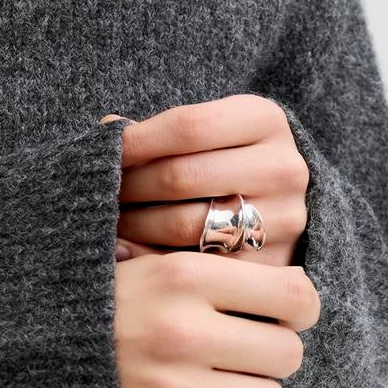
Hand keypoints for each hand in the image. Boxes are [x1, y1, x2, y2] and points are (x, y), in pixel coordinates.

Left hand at [99, 94, 310, 270]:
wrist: (287, 202)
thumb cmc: (228, 157)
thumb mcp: (210, 129)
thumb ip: (162, 130)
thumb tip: (108, 128)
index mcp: (264, 120)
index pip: (187, 125)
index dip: (136, 140)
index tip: (105, 151)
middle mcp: (283, 168)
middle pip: (182, 176)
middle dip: (129, 186)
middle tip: (101, 193)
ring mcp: (285, 220)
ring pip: (187, 225)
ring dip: (135, 225)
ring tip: (111, 221)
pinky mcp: (275, 266)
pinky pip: (199, 267)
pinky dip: (155, 259)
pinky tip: (132, 251)